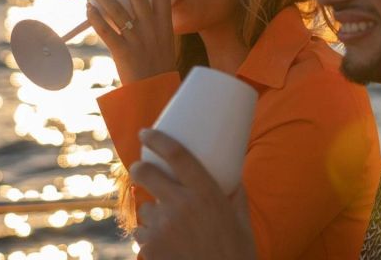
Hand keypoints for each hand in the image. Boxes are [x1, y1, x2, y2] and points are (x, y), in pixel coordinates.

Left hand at [86, 0, 175, 83]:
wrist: (155, 95)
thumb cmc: (159, 69)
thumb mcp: (164, 43)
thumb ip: (154, 27)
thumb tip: (137, 12)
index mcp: (165, 25)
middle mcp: (152, 29)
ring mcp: (138, 40)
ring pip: (117, 10)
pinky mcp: (123, 53)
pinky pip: (106, 32)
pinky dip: (96, 19)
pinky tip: (87, 9)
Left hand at [130, 129, 255, 259]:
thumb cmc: (237, 255)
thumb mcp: (242, 221)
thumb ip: (235, 196)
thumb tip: (233, 177)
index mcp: (206, 193)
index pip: (177, 155)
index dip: (158, 139)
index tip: (145, 132)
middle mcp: (182, 205)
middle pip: (146, 173)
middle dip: (139, 169)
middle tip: (139, 169)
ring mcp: (163, 228)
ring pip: (145, 209)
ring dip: (152, 214)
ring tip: (172, 229)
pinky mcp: (150, 249)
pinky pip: (142, 235)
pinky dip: (150, 238)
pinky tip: (166, 247)